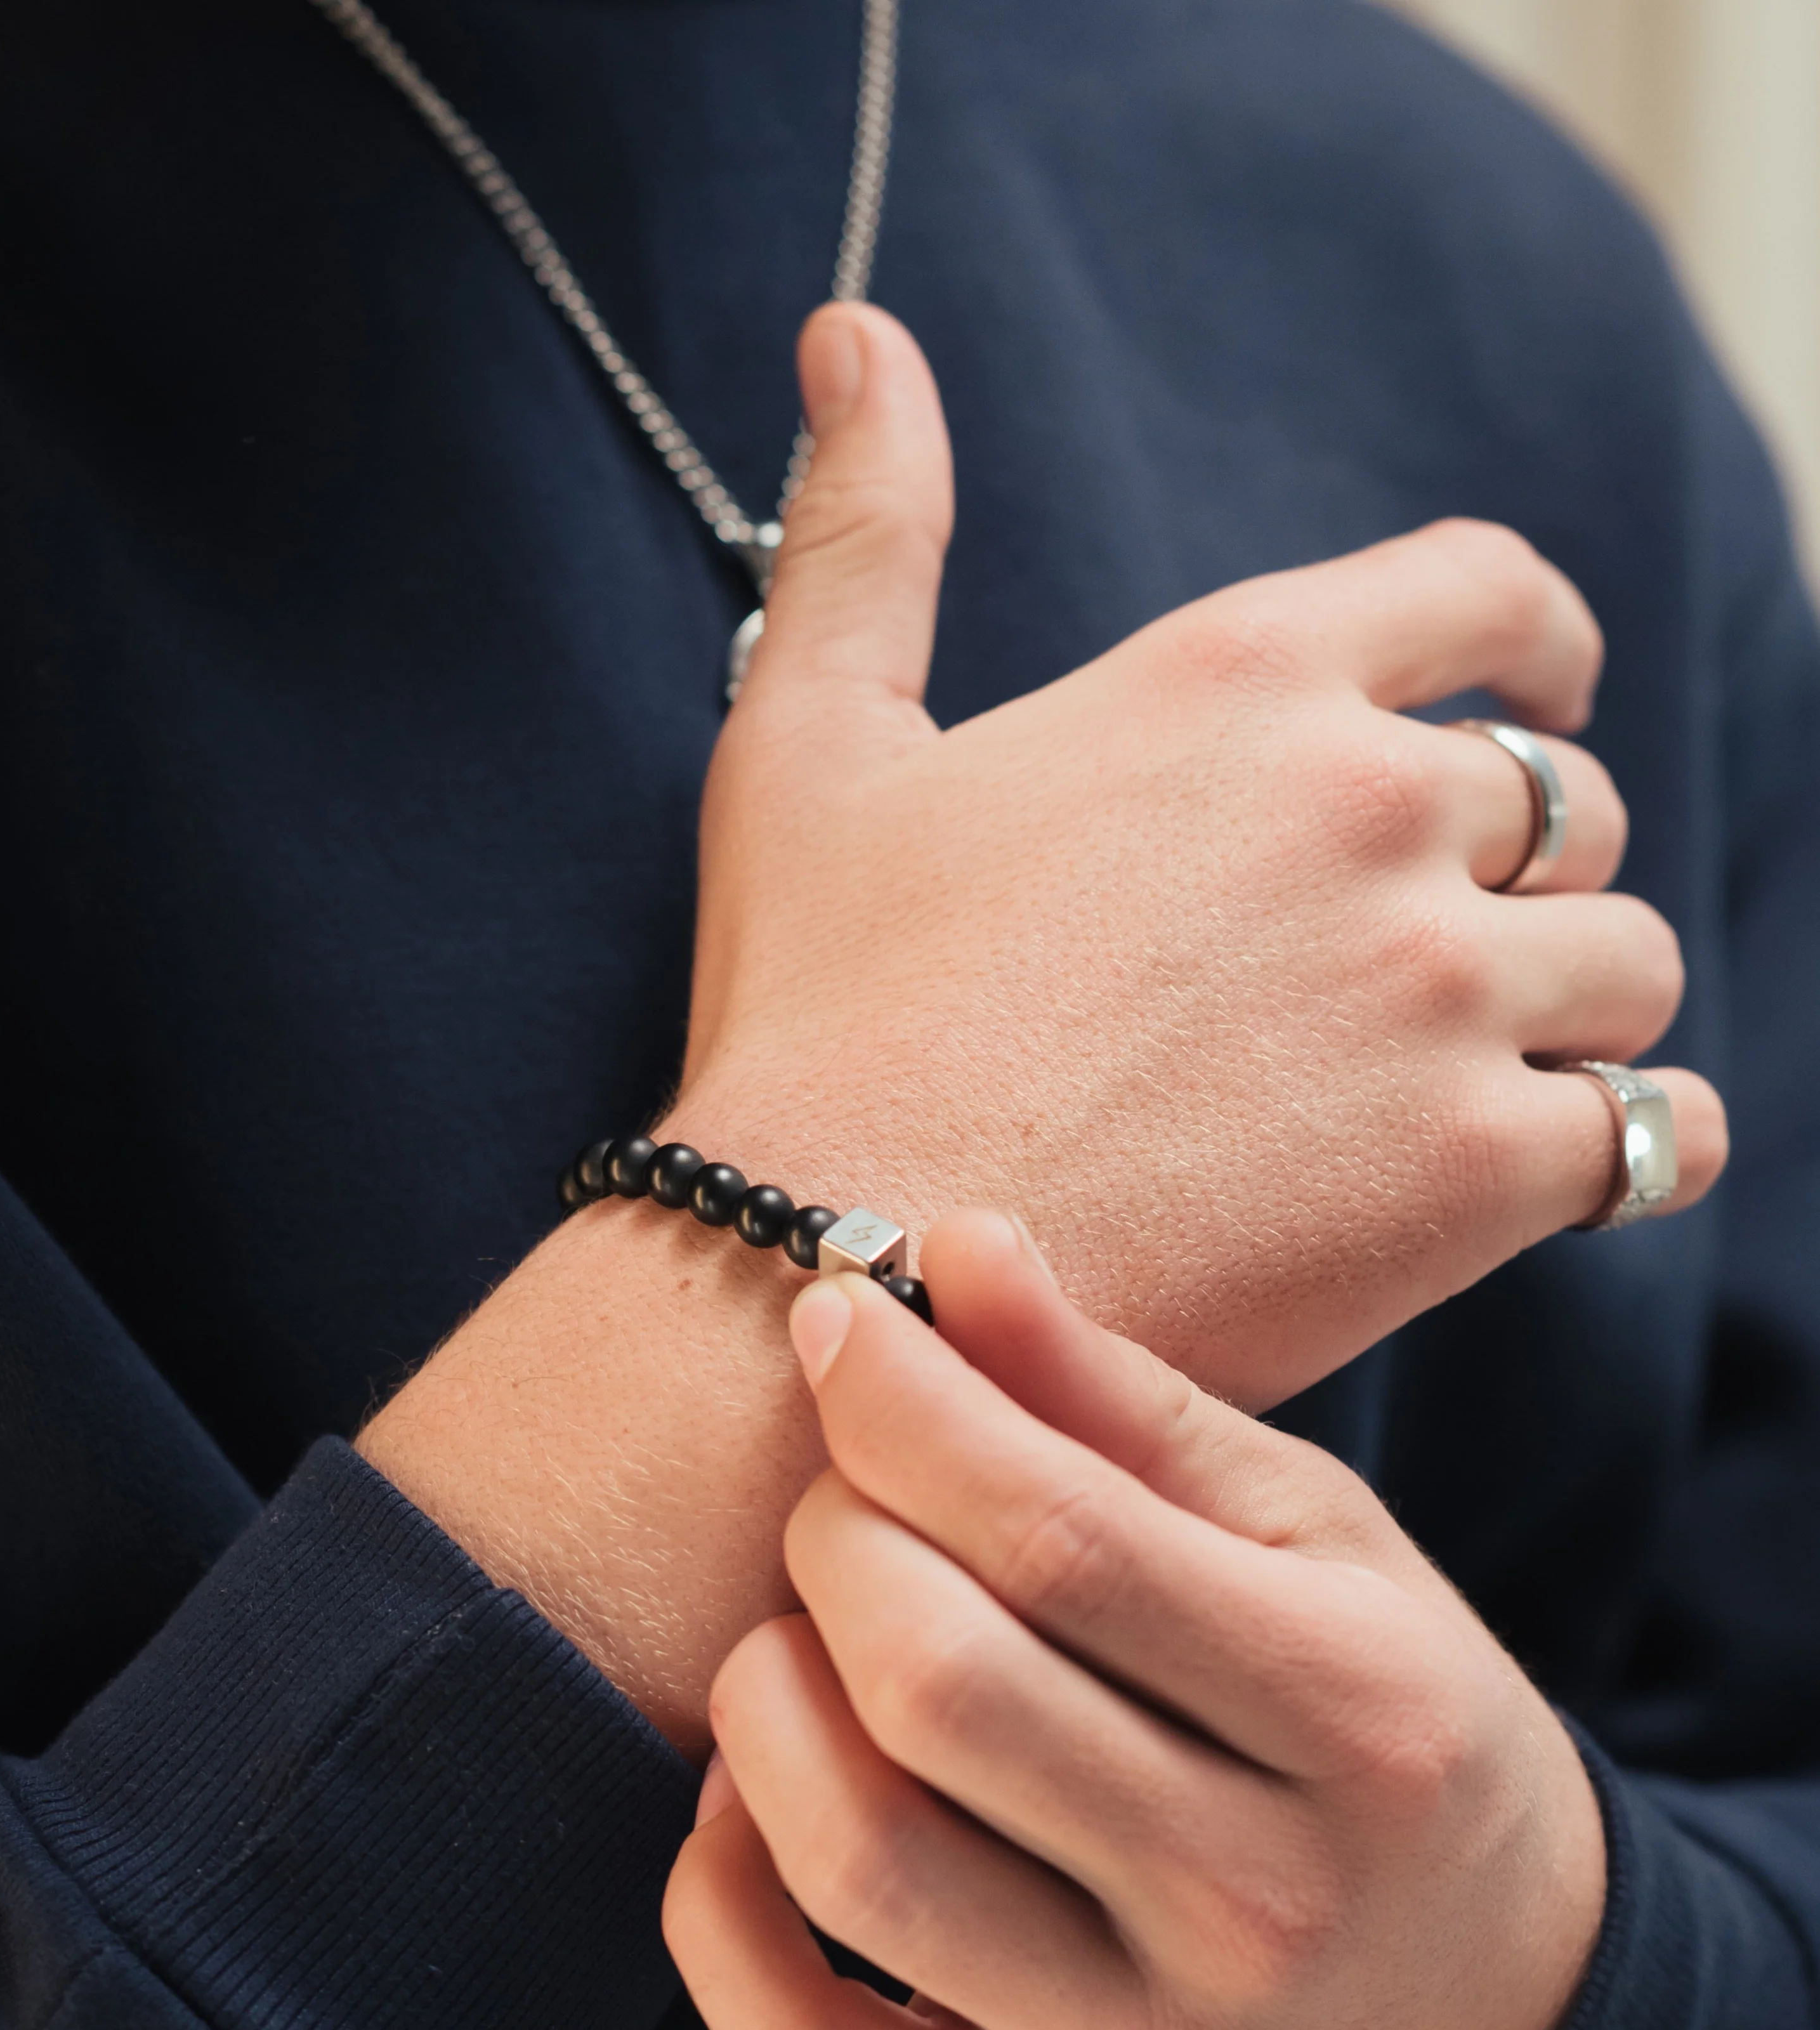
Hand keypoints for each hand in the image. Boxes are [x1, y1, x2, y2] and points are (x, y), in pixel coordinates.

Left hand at [666, 1211, 1606, 2029]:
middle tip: (853, 1491)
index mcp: (1354, 1722)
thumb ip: (1125, 1400)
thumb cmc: (1383, 1726)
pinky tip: (754, 1796)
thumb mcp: (1307, 1538)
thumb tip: (959, 1246)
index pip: (1059, 1535)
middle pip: (935, 1679)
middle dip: (839, 1531)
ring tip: (811, 1635)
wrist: (1491, 2009)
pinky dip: (720, 1897)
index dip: (907, 1400)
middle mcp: (1257, 1915)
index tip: (839, 1314)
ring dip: (768, 1691)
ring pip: (851, 1851)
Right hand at [674, 302, 1724, 1406]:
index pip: (1488, 592)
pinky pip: (1656, 1134)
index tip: (1545, 690)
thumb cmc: (817, 1008)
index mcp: (1235, 679)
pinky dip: (1626, 1146)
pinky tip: (1548, 1170)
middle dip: (1514, 865)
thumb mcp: (811, 737)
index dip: (1540, 640)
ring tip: (1467, 1072)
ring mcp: (1436, 990)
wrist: (833, 1259)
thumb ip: (869, 527)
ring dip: (1567, 1006)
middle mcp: (1367, 807)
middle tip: (1421, 949)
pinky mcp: (1473, 1173)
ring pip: (1626, 963)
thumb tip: (848, 332)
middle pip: (1566, 802)